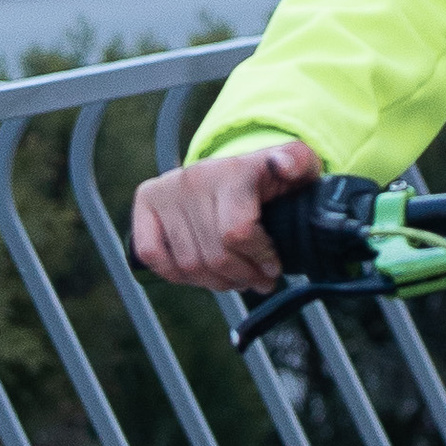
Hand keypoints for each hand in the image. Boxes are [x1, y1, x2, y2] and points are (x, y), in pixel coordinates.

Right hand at [132, 138, 322, 293]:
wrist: (236, 169)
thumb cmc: (271, 178)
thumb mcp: (299, 166)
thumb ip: (299, 163)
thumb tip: (281, 165)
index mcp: (231, 171)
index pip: (237, 233)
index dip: (259, 259)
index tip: (274, 267)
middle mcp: (193, 178)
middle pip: (214, 254)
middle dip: (242, 277)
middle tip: (259, 281)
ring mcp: (166, 190)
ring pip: (188, 263)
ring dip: (216, 282)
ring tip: (236, 280)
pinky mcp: (146, 202)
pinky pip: (153, 254)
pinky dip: (177, 275)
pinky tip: (201, 274)